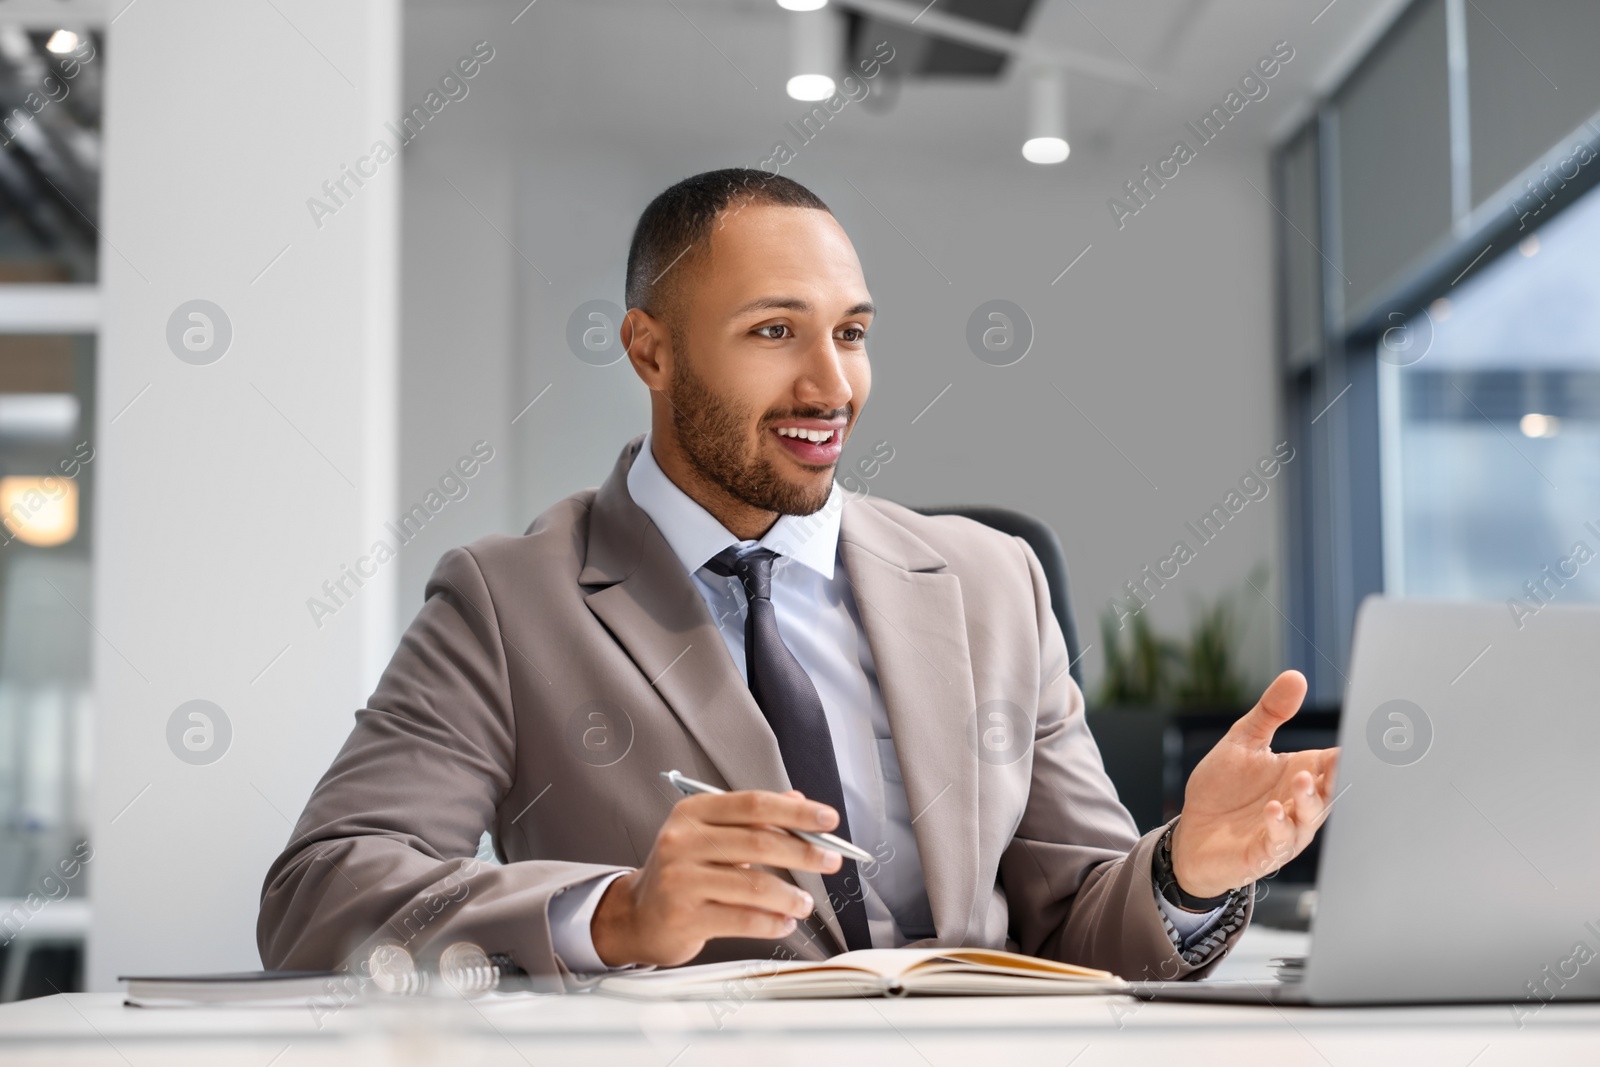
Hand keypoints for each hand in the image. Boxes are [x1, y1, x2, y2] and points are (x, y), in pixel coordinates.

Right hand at [590, 789, 842, 967]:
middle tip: (831, 860)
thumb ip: (753, 819)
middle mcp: (682, 841)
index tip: (828, 820)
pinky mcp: (685, 917)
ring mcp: (681, 880)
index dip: (795, 812)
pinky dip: (772, 923)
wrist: (638, 916)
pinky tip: (783, 922)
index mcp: (693, 812)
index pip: (753, 805)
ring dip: (791, 896)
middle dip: (804, 852)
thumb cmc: (683, 872)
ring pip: (755, 885)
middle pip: (758, 842)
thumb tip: (799, 802)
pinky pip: (744, 920)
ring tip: (805, 903)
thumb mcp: (711, 834)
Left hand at [1169, 670, 1339, 898]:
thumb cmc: (1223, 789)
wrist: (1192, 833)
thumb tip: (1296, 677)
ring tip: (1300, 779)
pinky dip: (1279, 826)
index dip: (1353, 750)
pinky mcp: (1264, 852)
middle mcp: (1301, 804)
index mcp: (1302, 773)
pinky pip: (1279, 841)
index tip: (1371, 735)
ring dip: (1308, 800)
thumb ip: (1270, 712)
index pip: (1337, 761)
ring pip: (1309, 817)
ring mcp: (1286, 830)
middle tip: (1338, 759)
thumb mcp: (1243, 742)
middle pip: (1331, 790)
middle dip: (1337, 776)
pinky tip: (1274, 810)